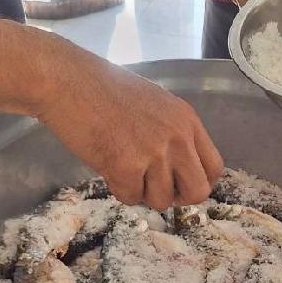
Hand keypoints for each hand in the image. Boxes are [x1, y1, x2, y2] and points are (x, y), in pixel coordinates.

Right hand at [37, 46, 224, 208]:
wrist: (67, 82)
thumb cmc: (103, 90)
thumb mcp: (154, 105)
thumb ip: (172, 133)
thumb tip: (178, 169)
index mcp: (186, 120)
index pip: (214, 167)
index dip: (198, 182)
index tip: (180, 184)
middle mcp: (177, 137)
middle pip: (198, 191)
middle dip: (177, 198)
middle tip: (154, 187)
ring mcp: (153, 153)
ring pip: (162, 201)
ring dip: (142, 193)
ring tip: (124, 169)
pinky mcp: (126, 166)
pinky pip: (131, 198)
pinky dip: (118, 189)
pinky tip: (107, 166)